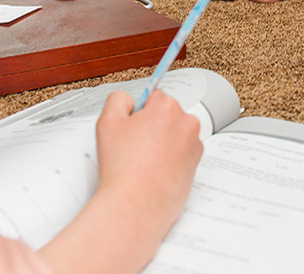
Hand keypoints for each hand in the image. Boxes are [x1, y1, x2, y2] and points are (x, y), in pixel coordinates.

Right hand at [34, 91, 201, 272]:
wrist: (137, 205)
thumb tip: (128, 100)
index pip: (153, 97)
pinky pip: (180, 155)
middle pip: (166, 116)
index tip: (131, 127)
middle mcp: (187, 123)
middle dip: (152, 127)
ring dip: (161, 143)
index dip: (138, 113)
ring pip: (174, 136)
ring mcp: (194, 146)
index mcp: (167, 107)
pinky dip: (169, 160)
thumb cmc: (124, 168)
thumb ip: (118, 99)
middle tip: (134, 146)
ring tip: (142, 161)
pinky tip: (153, 171)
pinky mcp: (196, 166)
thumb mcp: (107, 121)